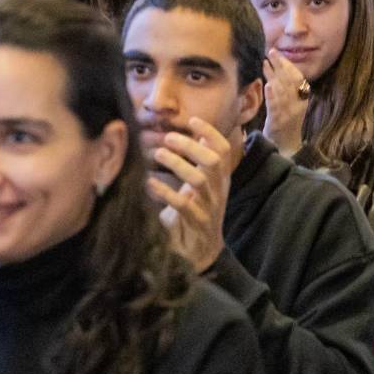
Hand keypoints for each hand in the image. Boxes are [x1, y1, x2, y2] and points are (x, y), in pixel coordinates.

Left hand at [145, 118, 230, 273]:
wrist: (200, 253)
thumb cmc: (194, 214)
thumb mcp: (199, 186)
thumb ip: (197, 163)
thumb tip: (192, 135)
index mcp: (220, 179)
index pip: (224, 150)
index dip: (211, 133)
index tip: (193, 121)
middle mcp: (219, 191)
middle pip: (214, 161)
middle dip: (191, 146)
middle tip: (168, 138)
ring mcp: (210, 208)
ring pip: (200, 180)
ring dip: (178, 164)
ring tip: (157, 154)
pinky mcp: (197, 224)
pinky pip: (183, 205)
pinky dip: (165, 192)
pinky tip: (150, 183)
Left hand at [262, 50, 308, 156]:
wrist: (285, 148)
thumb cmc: (284, 125)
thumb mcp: (289, 105)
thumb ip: (286, 90)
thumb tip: (277, 71)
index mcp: (303, 100)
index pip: (297, 77)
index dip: (287, 64)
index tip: (277, 53)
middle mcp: (298, 105)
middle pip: (290, 80)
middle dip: (280, 64)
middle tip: (270, 51)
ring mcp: (289, 114)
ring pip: (283, 91)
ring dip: (273, 75)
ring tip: (264, 63)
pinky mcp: (279, 123)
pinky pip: (276, 107)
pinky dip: (272, 96)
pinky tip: (267, 85)